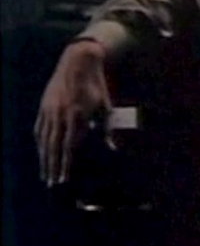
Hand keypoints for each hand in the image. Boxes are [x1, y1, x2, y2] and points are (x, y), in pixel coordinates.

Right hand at [34, 39, 112, 186]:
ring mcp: (49, 110)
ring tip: (45, 173)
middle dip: (52, 167)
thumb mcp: (106, 106)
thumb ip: (108, 129)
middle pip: (54, 147)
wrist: (79, 61)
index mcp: (77, 115)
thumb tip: (113, 149)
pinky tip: (41, 152)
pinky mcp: (44, 105)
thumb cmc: (97, 85)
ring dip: (44, 158)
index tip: (64, 179)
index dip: (66, 164)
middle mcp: (60, 114)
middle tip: (50, 183)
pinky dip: (40, 142)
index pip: (69, 146)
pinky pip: (39, 128)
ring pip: (44, 139)